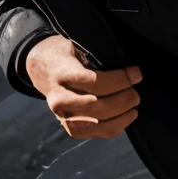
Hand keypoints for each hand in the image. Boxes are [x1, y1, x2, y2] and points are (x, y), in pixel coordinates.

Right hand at [26, 34, 142, 139]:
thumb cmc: (62, 54)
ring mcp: (64, 116)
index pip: (95, 83)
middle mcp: (59, 100)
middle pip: (100, 106)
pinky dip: (117, 126)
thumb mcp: (73, 45)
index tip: (136, 73)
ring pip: (100, 122)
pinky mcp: (71, 128)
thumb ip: (93, 55)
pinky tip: (127, 115)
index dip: (120, 80)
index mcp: (61, 75)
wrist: (40, 69)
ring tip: (134, 101)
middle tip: (136, 89)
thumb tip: (125, 64)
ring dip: (123, 113)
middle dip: (124, 98)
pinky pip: (98, 133)